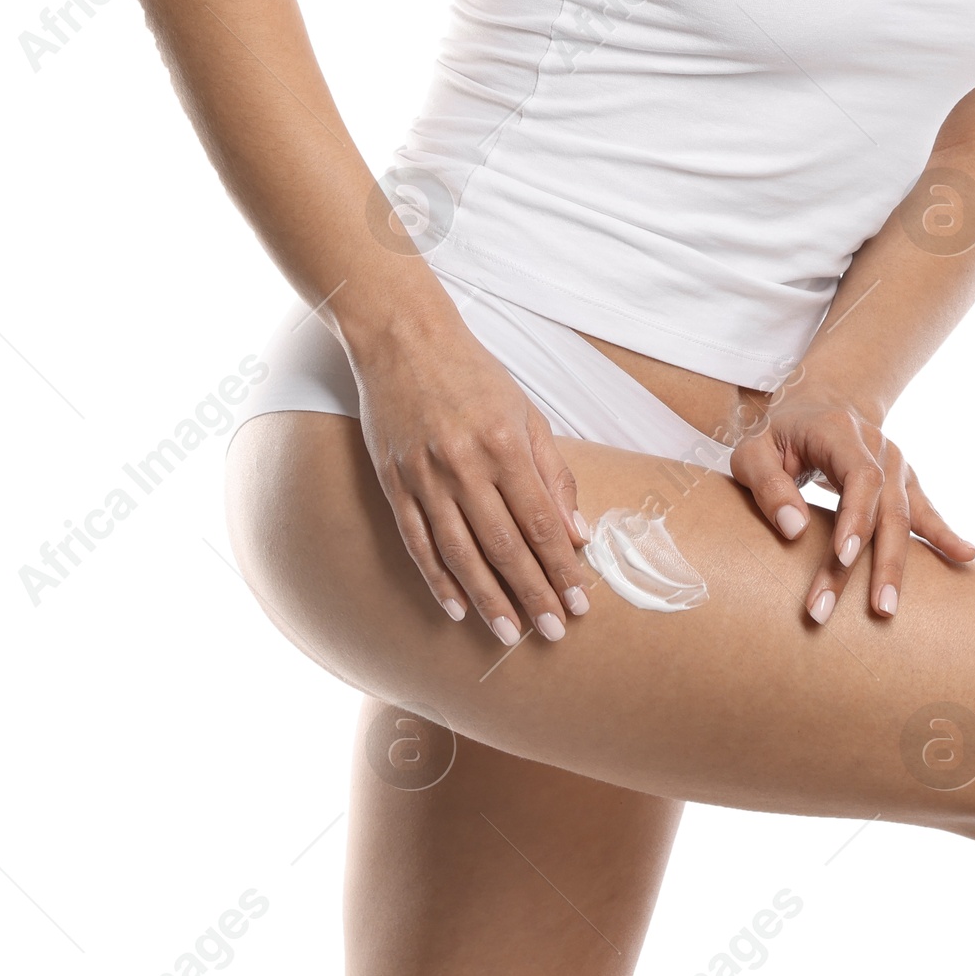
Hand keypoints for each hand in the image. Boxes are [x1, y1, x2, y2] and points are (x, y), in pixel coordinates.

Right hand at [347, 306, 593, 646]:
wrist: (404, 340)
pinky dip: (436, 579)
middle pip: (504, 546)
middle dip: (533, 594)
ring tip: (509, 635)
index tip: (580, 603)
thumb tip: (576, 534)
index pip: (541, 523)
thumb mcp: (526, 412)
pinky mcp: (394, 482)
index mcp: (505, 444)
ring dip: (487, 599)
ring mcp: (424, 476)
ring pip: (460, 553)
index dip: (562, 568)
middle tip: (554, 633)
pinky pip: (417, 542)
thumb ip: (553, 473)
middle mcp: (465, 464)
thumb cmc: (474, 375)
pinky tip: (456, 608)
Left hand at [728, 391, 974, 623]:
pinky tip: (966, 556)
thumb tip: (795, 530)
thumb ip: (767, 485)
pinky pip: (927, 511)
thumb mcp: (754, 450)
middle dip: (879, 561)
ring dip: (897, 566)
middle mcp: (877, 447)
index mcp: (840, 431)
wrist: (818, 404)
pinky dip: (945, 535)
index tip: (844, 557)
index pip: (860, 476)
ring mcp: (895, 465)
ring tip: (888, 609)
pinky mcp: (903, 483)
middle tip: (871, 609)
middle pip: (886, 507)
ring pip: (904, 518)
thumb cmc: (778, 436)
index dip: (856, 517)